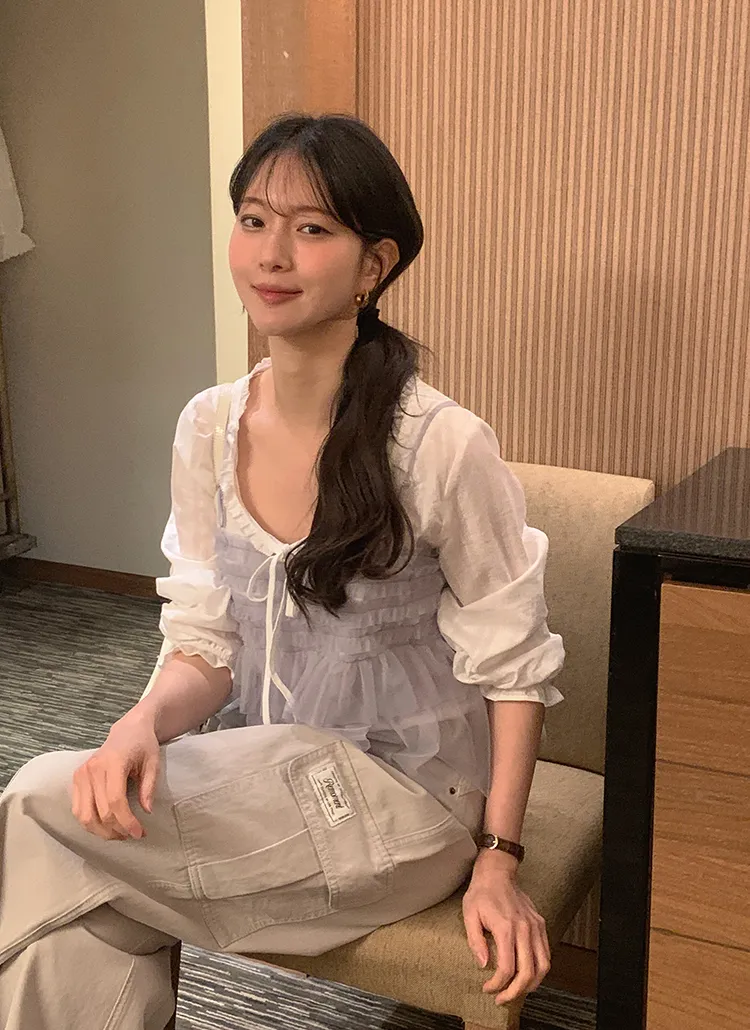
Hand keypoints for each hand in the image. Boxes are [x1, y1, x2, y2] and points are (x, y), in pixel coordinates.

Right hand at [71, 714, 160, 840]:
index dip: (127, 821)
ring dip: (101, 832)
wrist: (128, 730)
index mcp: (113, 762)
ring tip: (120, 834)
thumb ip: (149, 787)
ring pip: (84, 815)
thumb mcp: (153, 763)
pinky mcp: (76, 779)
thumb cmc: (143, 745)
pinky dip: (90, 823)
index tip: (140, 833)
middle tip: (133, 835)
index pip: (115, 801)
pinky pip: (78, 809)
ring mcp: (81, 774)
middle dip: (117, 830)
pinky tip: (106, 826)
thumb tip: (146, 812)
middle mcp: (92, 769)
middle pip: (100, 811)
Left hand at [462, 850, 549, 1005]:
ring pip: (543, 965)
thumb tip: (483, 964)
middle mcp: (524, 928)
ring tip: (517, 991)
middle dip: (515, 991)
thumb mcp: (469, 914)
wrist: (497, 872)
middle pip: (528, 972)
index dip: (498, 984)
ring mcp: (535, 926)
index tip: (488, 988)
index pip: (507, 967)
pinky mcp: (540, 924)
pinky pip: (546, 953)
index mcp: (506, 927)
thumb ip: (475, 940)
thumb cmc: (481, 892)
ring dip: (531, 984)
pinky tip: (528, 974)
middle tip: (502, 998)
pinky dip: (540, 969)